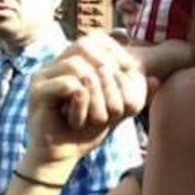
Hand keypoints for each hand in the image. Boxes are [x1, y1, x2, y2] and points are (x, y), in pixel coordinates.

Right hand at [27, 34, 146, 169]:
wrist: (61, 155)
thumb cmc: (88, 129)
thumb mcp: (117, 108)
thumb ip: (135, 94)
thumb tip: (157, 81)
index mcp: (76, 59)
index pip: (98, 39)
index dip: (118, 60)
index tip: (125, 89)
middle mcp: (58, 61)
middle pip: (90, 50)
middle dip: (110, 82)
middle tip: (111, 111)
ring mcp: (44, 74)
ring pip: (81, 68)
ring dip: (97, 96)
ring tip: (95, 117)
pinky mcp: (37, 90)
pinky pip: (69, 85)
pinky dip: (81, 104)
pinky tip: (78, 120)